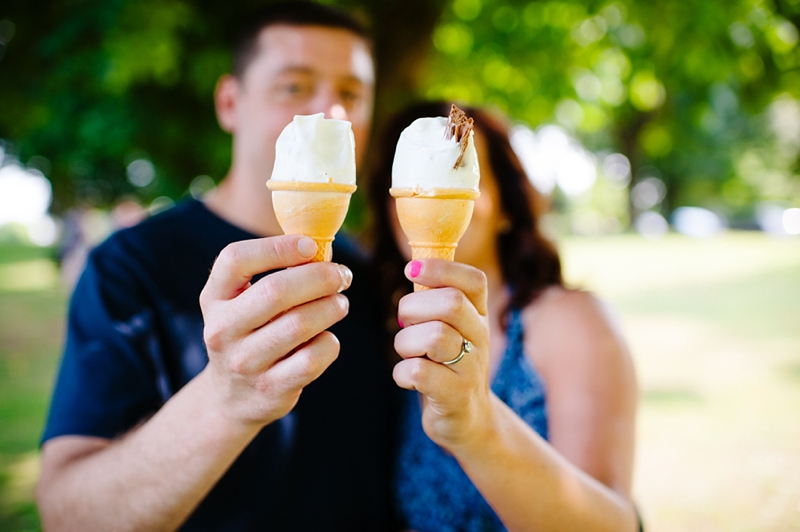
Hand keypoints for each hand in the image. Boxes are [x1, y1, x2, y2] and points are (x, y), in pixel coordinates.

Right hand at [199, 235, 351, 427]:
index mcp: (215, 298)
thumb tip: (324, 250)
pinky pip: (313, 358)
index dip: (277, 247)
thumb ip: (277, 273)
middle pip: (275, 291)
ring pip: (299, 324)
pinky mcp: (270, 389)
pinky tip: (326, 338)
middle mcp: (222, 329)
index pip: (235, 259)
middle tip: (342, 275)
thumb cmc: (251, 333)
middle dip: (320, 277)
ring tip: (340, 304)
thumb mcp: (244, 302)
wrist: (232, 397)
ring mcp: (244, 362)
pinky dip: (329, 342)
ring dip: (331, 307)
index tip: (311, 245)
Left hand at [392, 259, 491, 450]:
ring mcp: (472, 367)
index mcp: (478, 315)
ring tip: (407, 354)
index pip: (473, 281)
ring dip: (405, 343)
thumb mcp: (449, 329)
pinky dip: (402, 374)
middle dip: (413, 307)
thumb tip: (415, 264)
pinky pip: (420, 372)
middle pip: (450, 303)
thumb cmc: (446, 364)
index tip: (411, 269)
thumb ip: (435, 299)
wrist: (467, 419)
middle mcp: (481, 337)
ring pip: (434, 336)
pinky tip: (408, 378)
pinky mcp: (456, 395)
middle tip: (404, 322)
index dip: (441, 269)